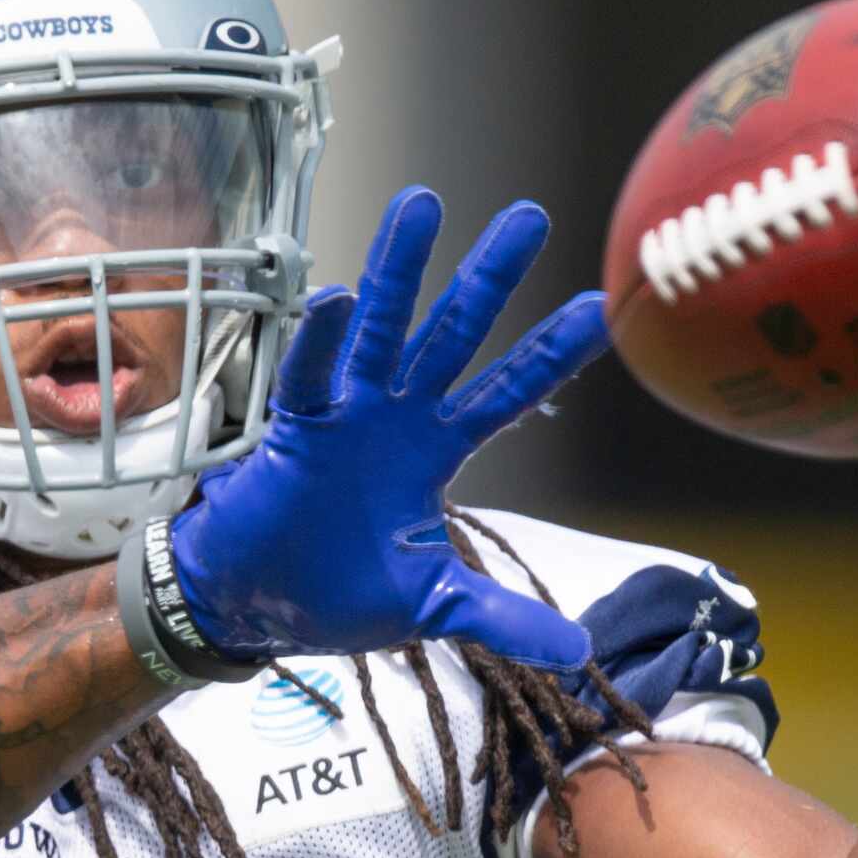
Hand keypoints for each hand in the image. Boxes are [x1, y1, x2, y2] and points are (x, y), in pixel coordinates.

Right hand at [169, 187, 605, 667]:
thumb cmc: (339, 592)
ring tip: (422, 202)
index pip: (508, 390)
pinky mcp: (295, 431)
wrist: (260, 607)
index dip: (550, 353)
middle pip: (454, 333)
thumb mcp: (434, 606)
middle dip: (489, 276)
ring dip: (399, 269)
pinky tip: (334, 299)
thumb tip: (578, 654)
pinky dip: (317, 341)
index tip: (598, 308)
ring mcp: (346, 415)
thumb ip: (501, 619)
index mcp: (437, 449)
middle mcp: (399, 416)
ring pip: (380, 329)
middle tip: (530, 213)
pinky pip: (307, 378)